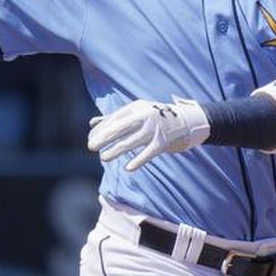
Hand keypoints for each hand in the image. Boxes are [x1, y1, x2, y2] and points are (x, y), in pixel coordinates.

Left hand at [88, 96, 210, 171]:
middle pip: (121, 128)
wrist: (184, 121)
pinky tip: (128, 168)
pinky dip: (138, 160)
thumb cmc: (153, 116)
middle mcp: (145, 116)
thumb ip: (114, 118)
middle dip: (105, 137)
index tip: (90, 138)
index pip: (115, 119)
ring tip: (104, 157)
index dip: (102, 129)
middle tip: (91, 147)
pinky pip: (148, 153)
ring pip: (132, 142)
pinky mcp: (163, 143)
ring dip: (116, 150)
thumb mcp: (135, 112)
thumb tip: (92, 124)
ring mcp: (154, 130)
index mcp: (136, 107)